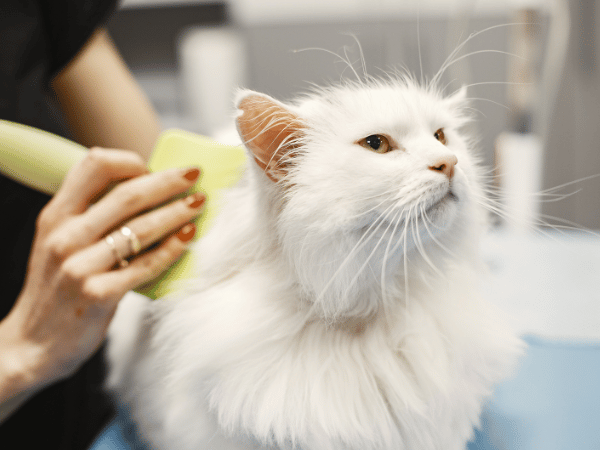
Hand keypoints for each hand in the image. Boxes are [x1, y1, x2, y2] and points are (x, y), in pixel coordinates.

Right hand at [0, 148, 204, 408]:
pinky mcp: (97, 295)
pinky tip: (188, 238)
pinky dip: (171, 249)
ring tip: (199, 204)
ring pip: (141, 228)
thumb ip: (90, 217)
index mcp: (56, 216)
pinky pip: (145, 265)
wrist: (31, 345)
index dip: (130, 162)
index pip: (94, 166)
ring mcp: (79, 266)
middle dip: (168, 181)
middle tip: (195, 176)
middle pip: (127, 195)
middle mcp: (65, 236)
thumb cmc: (58, 288)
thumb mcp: (60, 243)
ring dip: (176, 212)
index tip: (154, 168)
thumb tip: (147, 192)